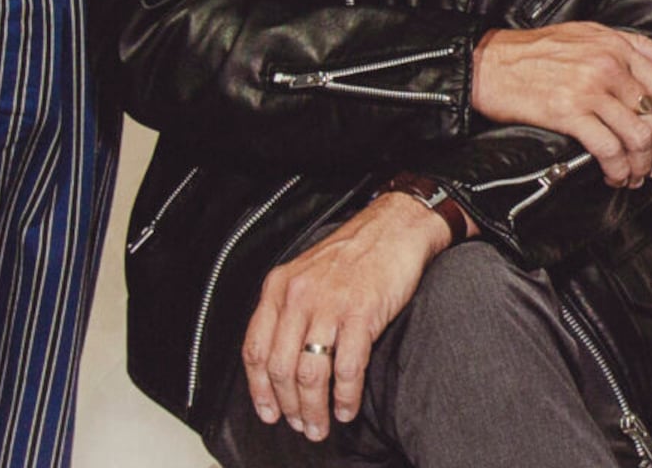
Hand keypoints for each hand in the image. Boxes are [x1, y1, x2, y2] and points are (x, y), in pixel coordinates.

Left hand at [241, 192, 449, 437]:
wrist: (396, 227)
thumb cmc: (355, 252)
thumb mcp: (306, 273)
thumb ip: (289, 309)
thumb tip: (282, 361)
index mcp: (279, 287)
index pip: (255, 349)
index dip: (259, 389)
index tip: (268, 411)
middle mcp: (298, 296)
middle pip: (281, 368)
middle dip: (290, 407)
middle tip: (302, 425)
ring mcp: (329, 305)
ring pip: (310, 373)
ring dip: (314, 409)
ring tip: (322, 425)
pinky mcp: (361, 313)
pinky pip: (346, 368)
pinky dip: (345, 396)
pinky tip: (347, 407)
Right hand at [471, 23, 651, 185]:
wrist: (489, 63)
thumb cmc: (535, 50)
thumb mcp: (593, 35)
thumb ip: (639, 47)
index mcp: (618, 48)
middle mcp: (609, 67)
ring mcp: (590, 90)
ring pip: (638, 137)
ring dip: (642, 165)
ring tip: (634, 175)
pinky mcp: (569, 113)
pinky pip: (609, 149)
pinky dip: (618, 170)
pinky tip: (614, 176)